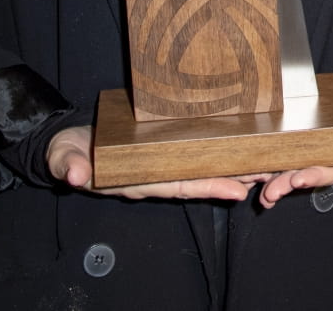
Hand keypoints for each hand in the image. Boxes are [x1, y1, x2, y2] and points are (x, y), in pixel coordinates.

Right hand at [46, 124, 266, 201]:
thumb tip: (75, 174)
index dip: (206, 187)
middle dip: (231, 178)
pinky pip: (192, 153)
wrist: (68, 146)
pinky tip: (237, 144)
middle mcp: (153, 174)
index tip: (236, 188)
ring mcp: (158, 163)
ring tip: (263, 161)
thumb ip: (70, 167)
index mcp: (136, 180)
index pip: (177, 186)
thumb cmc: (70, 155)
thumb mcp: (66, 160)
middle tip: (266, 173)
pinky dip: (215, 151)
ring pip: (200, 167)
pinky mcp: (160, 148)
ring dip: (230, 165)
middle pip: (198, 179)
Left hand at [256, 79, 332, 207]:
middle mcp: (332, 159)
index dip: (317, 175)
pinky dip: (270, 170)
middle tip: (271, 192)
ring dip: (277, 184)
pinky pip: (285, 160)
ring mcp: (315, 154)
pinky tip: (255, 177)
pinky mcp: (302, 146)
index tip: (300, 178)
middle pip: (309, 176)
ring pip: (294, 173)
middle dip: (289, 185)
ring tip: (263, 193)